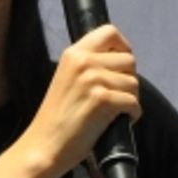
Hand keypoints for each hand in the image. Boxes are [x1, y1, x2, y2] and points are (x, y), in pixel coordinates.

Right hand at [21, 25, 140, 173]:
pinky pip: (133, 102)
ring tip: (118, 111)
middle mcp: (83, 61)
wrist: (43, 145)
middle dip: (129, 79)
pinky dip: (133, 114)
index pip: (109, 32)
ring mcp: (93, 80)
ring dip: (132, 99)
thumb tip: (120, 63)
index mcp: (73, 53)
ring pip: (134, 82)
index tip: (122, 66)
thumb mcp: (66, 79)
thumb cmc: (56, 118)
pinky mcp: (102, 100)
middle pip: (128, 60)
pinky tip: (122, 120)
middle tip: (119, 96)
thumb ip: (88, 66)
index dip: (123, 47)